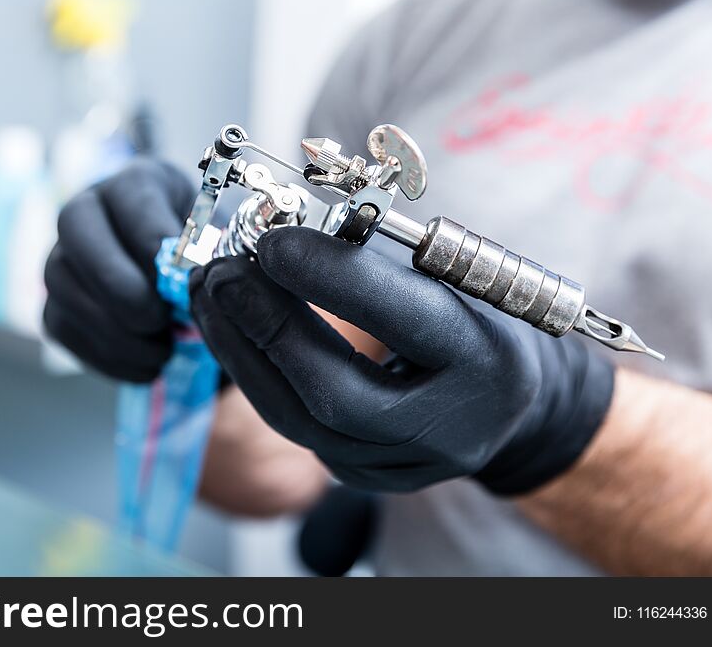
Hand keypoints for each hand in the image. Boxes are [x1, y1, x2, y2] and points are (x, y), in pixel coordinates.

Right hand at [44, 159, 194, 381]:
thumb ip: (213, 252)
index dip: (153, 241)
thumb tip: (208, 279)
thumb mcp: (216, 238)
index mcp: (134, 184)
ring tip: (162, 352)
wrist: (178, 280)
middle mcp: (85, 210)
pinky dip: (107, 356)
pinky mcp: (53, 303)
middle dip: (122, 287)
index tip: (183, 279)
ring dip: (115, 330)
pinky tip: (147, 367)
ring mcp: (60, 257)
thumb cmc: (202, 253)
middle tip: (163, 320)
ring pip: (63, 288)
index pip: (130, 197)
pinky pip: (64, 329)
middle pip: (76, 233)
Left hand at [189, 227, 614, 493]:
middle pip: (336, 392)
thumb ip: (382, 261)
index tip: (272, 240)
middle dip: (267, 327)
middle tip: (221, 273)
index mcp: (488, 361)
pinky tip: (232, 334)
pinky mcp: (367, 476)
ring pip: (301, 422)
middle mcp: (449, 429)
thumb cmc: (473, 319)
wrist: (500, 401)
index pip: (402, 320)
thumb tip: (289, 234)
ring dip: (243, 354)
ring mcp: (405, 466)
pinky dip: (258, 377)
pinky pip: (298, 430)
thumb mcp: (454, 278)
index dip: (330, 279)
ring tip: (210, 295)